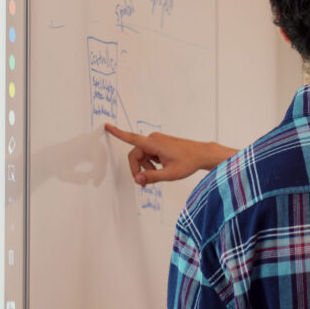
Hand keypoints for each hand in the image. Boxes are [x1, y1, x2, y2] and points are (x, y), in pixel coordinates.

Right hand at [105, 124, 231, 184]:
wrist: (202, 154)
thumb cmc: (188, 162)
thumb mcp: (170, 174)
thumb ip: (152, 177)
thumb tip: (137, 179)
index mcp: (154, 143)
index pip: (131, 138)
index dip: (118, 133)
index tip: (107, 125)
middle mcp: (153, 139)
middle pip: (135, 155)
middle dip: (138, 169)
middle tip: (144, 183)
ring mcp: (157, 141)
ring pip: (142, 156)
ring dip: (146, 167)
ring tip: (159, 174)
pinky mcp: (160, 144)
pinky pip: (148, 154)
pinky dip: (151, 163)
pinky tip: (162, 168)